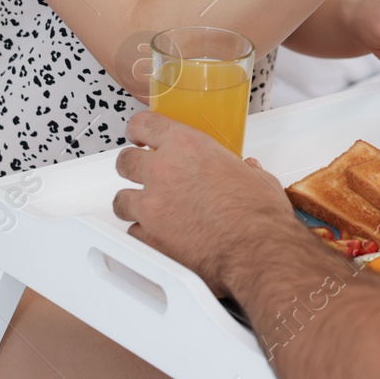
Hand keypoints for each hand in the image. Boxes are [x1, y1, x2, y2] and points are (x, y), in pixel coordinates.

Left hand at [113, 111, 295, 296]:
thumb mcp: (258, 178)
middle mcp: (163, 172)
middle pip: (125, 161)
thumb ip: (245, 170)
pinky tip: (157, 236)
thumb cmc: (258, 216)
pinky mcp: (148, 238)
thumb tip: (249, 170)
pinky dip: (142, 234)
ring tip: (148, 209)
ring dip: (133, 202)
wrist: (255, 253)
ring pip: (121, 199)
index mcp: (188, 148)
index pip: (145, 125)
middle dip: (131, 166)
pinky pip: (133, 232)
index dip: (138, 129)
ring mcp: (152, 206)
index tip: (138, 135)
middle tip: (141, 172)